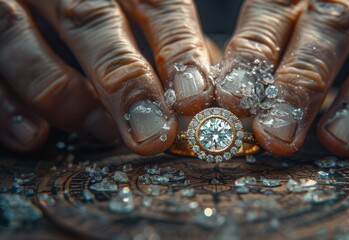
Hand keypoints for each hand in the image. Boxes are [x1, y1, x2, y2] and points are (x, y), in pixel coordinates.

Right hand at [0, 0, 214, 153]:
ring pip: (27, 42)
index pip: (157, 6)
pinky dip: (9, 108)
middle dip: (125, 83)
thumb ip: (169, 49)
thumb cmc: (106, 25)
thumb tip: (197, 94)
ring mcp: (18, 2)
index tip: (192, 99)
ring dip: (67, 99)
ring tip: (99, 133)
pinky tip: (34, 134)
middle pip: (94, 23)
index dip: (177, 52)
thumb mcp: (143, 23)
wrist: (44, 7)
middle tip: (152, 133)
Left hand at [215, 0, 348, 156]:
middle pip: (328, 27)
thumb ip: (270, 42)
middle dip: (301, 83)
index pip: (273, 12)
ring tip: (338, 141)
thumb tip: (235, 98)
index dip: (252, 57)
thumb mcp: (299, 12)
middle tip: (276, 135)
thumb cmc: (329, 12)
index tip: (232, 102)